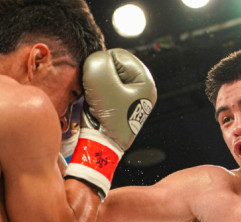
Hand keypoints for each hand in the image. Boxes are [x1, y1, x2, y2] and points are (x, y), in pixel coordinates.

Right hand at [65, 49, 156, 199]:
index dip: (102, 65)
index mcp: (145, 81)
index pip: (118, 55)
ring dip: (96, 87)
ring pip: (106, 78)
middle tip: (99, 94)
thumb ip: (97, 61)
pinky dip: (96, 95)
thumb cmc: (108, 116)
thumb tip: (95, 59)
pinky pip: (103, 91)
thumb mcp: (100, 81)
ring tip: (98, 101)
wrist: (103, 146)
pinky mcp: (119, 106)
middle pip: (113, 66)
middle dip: (100, 77)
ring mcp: (130, 98)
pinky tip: (96, 106)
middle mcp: (141, 88)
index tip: (100, 84)